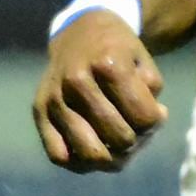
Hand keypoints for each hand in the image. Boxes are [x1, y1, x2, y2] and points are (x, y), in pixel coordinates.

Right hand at [34, 13, 165, 171]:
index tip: (155, 111)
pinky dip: (82, 163)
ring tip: (120, 145)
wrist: (80, 33)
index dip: (156, 121)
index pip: (144, 118)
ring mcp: (54, 99)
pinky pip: (60, 156)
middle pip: (120, 139)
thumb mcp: (145, 64)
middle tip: (137, 129)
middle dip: (137, 140)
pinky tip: (96, 148)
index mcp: (108, 64)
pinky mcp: (39, 112)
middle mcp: (76, 81)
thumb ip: (151, 98)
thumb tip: (146, 129)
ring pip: (90, 154)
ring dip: (114, 158)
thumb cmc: (119, 52)